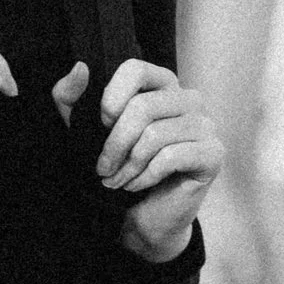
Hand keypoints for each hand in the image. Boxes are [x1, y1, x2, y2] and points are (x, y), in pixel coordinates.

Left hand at [85, 57, 221, 262]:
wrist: (145, 216)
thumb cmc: (119, 168)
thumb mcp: (84, 131)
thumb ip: (71, 99)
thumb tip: (80, 68)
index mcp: (162, 85)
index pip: (135, 69)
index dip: (111, 99)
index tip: (101, 127)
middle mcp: (188, 99)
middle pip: (142, 107)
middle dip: (114, 144)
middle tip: (103, 169)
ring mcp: (205, 125)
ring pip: (155, 135)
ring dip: (128, 165)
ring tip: (117, 181)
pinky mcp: (213, 154)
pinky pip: (171, 157)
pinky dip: (146, 176)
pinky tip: (136, 186)